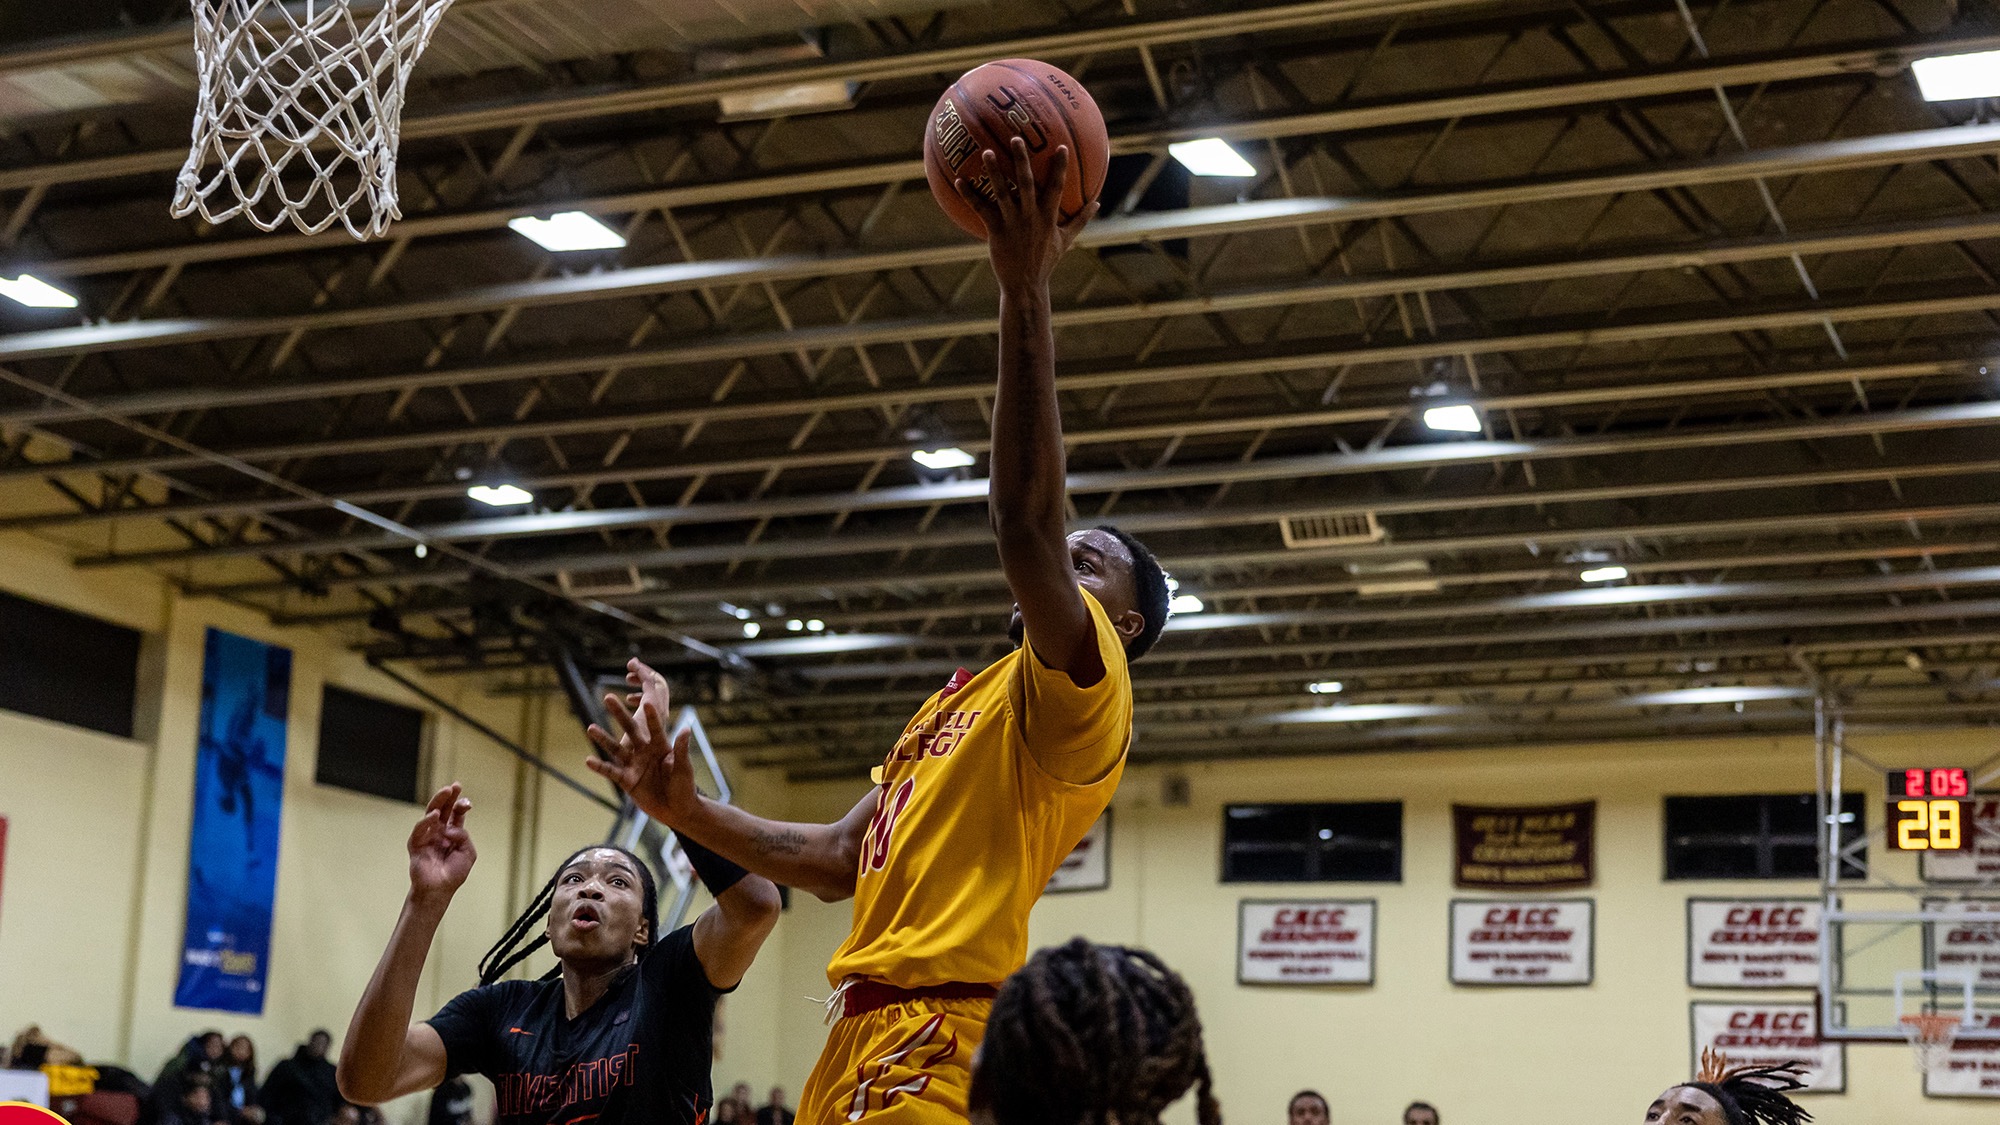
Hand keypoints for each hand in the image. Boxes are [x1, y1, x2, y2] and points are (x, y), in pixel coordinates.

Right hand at [408, 783, 474, 899]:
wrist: (439, 890)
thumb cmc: (453, 873)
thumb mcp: (468, 853)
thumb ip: (463, 836)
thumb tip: (450, 828)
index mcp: (451, 833)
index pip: (455, 814)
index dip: (460, 806)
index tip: (467, 802)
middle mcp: (438, 832)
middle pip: (443, 810)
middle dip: (448, 797)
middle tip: (454, 786)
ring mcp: (427, 837)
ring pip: (430, 814)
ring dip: (438, 802)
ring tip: (446, 791)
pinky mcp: (416, 844)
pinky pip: (419, 830)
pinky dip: (426, 821)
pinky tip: (435, 815)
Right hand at [586, 659, 700, 825]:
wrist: (676, 809)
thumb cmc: (684, 786)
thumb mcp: (684, 768)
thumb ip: (681, 749)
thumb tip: (686, 729)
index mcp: (661, 745)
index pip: (655, 727)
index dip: (651, 716)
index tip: (647, 701)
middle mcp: (644, 751)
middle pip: (630, 730)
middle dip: (619, 714)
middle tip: (608, 697)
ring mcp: (634, 764)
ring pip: (616, 749)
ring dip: (603, 738)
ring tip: (590, 727)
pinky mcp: (626, 780)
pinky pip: (611, 772)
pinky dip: (600, 767)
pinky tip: (588, 760)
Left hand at [955, 137, 1097, 294]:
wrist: (1026, 285)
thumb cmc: (1046, 261)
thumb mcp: (1067, 240)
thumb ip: (1081, 219)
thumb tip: (1098, 203)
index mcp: (1049, 216)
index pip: (1057, 187)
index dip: (1059, 167)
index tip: (1060, 146)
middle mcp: (1030, 216)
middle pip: (1026, 183)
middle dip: (1022, 160)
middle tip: (1016, 138)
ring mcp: (1012, 223)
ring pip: (1002, 193)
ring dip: (994, 172)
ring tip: (987, 153)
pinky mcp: (996, 231)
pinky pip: (981, 209)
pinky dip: (969, 195)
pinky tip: (958, 180)